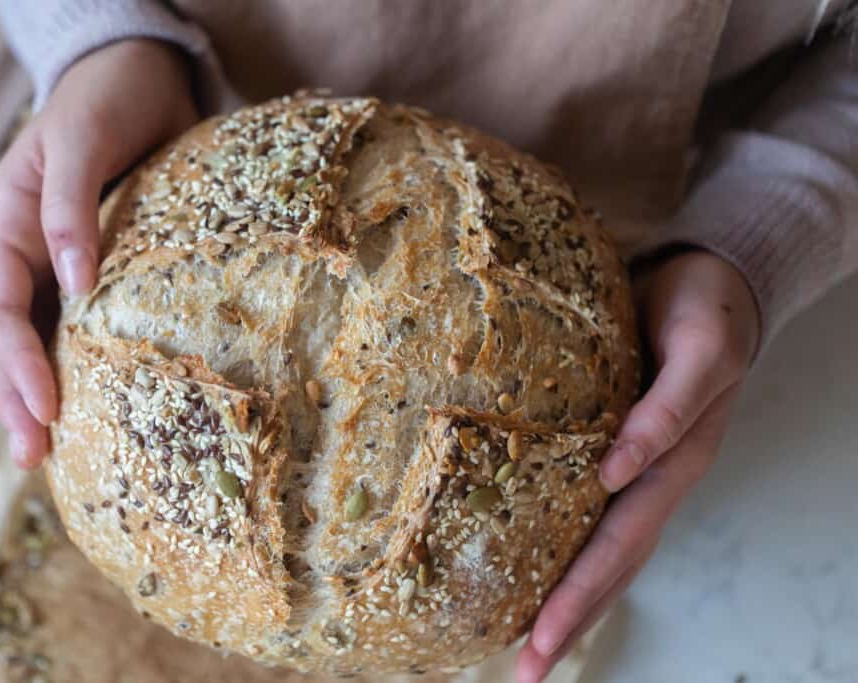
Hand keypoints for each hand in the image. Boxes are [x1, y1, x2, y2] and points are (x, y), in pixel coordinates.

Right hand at [0, 39, 197, 468]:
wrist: (138, 80)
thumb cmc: (104, 102)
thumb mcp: (80, 142)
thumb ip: (72, 210)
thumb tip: (74, 286)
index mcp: (8, 228)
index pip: (0, 310)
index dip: (17, 363)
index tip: (45, 409)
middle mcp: (26, 257)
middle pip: (5, 341)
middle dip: (16, 399)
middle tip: (34, 458)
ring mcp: (58, 269)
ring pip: (36, 343)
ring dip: (38, 397)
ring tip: (49, 452)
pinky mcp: (99, 274)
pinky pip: (80, 329)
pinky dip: (81, 369)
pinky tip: (96, 406)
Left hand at [515, 249, 760, 681]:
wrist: (710, 281)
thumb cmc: (707, 313)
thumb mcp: (698, 353)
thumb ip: (665, 412)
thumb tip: (615, 472)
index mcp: (673, 466)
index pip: (619, 546)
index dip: (580, 594)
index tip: (539, 638)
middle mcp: (651, 479)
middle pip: (608, 564)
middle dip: (567, 617)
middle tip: (524, 670)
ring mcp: (634, 467)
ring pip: (599, 546)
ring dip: (566, 595)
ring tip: (525, 641)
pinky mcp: (610, 442)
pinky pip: (585, 507)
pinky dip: (564, 545)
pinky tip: (532, 563)